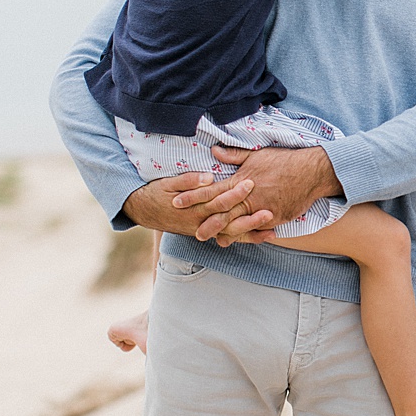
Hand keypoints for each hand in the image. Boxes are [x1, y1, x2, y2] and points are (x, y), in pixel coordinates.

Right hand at [121, 172, 270, 237]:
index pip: (217, 200)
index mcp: (193, 207)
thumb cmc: (157, 192)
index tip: (251, 182)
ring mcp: (203, 230)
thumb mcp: (168, 183)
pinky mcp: (206, 233)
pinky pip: (228, 237)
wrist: (142, 210)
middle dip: (249, 218)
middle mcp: (200, 222)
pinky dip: (245, 238)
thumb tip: (208, 177)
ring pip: (231, 234)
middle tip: (270, 212)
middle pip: (229, 221)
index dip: (234, 192)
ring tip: (272, 231)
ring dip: (251, 233)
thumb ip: (189, 180)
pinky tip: (263, 237)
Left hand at [173, 145, 341, 245]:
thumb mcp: (257, 155)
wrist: (311, 171)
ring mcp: (262, 209)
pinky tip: (240, 240)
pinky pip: (258, 229)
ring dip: (225, 233)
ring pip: (239, 224)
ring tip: (214, 240)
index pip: (211, 189)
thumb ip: (234, 156)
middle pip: (222, 212)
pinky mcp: (275, 217)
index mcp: (241, 180)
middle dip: (206, 222)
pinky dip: (248, 235)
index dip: (193, 196)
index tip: (176, 201)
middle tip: (192, 231)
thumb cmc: (284, 161)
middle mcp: (249, 196)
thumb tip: (213, 150)